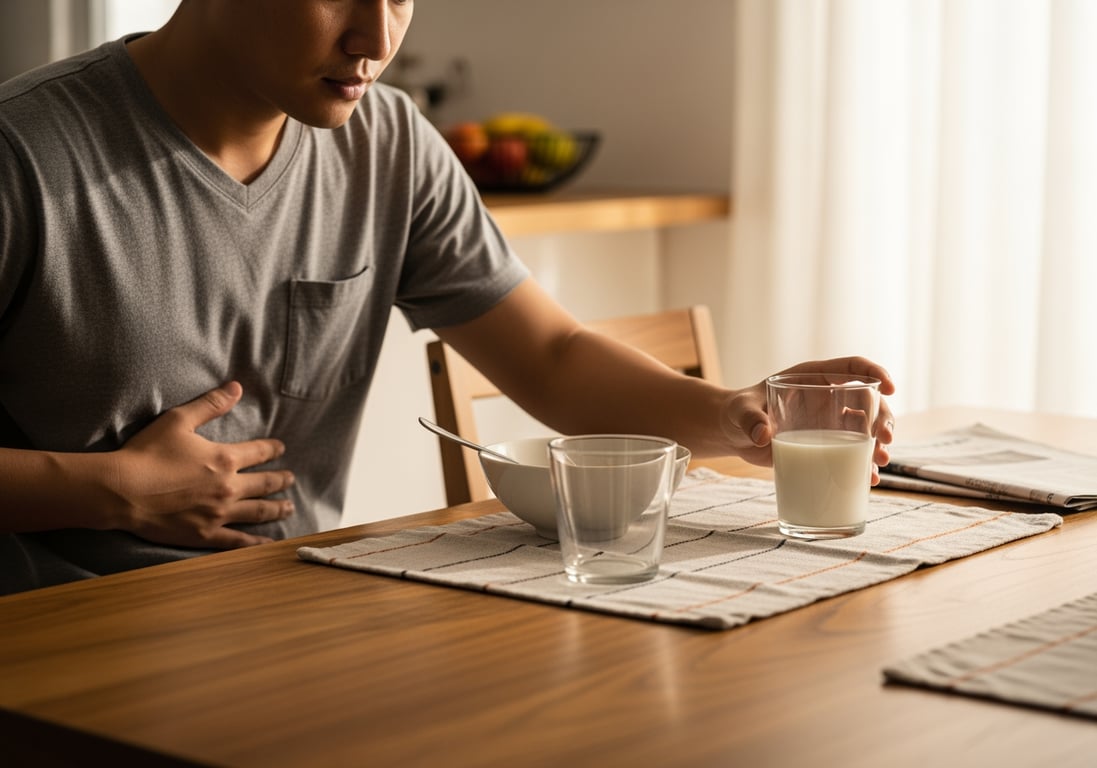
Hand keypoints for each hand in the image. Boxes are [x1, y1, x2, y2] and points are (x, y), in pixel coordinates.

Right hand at [105, 382, 294, 548]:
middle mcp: (229, 487)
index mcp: (225, 459)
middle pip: (265, 484)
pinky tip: (268, 544)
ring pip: (258, 512)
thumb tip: (236, 387)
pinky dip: (256, 543)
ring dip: (277, 509)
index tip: (281, 449)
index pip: (259, 452)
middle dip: (281, 480)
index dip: (273, 449)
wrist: (122, 490)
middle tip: (291, 479)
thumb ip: (211, 404)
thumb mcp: (179, 420)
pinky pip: (238, 541)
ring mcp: (219, 514)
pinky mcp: (205, 534)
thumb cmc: (147, 452)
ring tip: (289, 508)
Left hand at [721, 356, 896, 482]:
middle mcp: (827, 397)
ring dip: (878, 443)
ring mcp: (829, 422)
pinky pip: (852, 452)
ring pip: (866, 428)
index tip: (889, 387)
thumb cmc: (738, 412)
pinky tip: (871, 479)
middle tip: (884, 439)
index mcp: (812, 377)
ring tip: (881, 461)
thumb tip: (762, 435)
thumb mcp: (741, 411)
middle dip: (882, 417)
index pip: (851, 367)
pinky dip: (864, 464)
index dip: (874, 372)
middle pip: (867, 400)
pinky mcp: (825, 445)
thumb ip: (750, 419)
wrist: (733, 434)